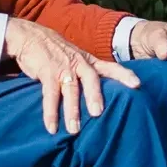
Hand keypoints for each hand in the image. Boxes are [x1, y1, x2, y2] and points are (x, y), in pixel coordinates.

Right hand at [4, 17, 140, 133]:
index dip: (124, 75)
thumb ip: (87, 73)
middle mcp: (78, 63)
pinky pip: (49, 95)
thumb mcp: (75, 57)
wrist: (29, 36)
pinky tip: (52, 128)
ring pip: (69, 90)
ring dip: (71, 110)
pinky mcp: (46, 73)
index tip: (137, 84)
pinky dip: (50, 113)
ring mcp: (62, 67)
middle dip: (95, 95)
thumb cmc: (56, 52)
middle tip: (98, 113)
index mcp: (88, 61)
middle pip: (90, 78)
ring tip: (74, 130)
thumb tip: (100, 96)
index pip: (110, 67)